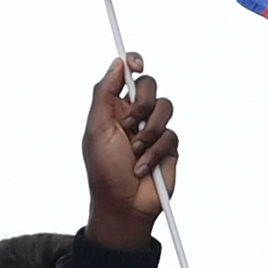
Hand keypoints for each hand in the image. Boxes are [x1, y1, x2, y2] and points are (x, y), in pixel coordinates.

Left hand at [77, 54, 174, 243]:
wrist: (124, 205)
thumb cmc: (104, 170)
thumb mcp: (96, 128)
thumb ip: (105, 93)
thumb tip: (118, 63)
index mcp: (113, 107)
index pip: (125, 74)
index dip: (132, 63)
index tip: (136, 64)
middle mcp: (135, 114)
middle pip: (149, 85)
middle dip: (140, 104)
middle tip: (129, 125)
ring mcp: (153, 130)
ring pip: (165, 107)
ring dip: (148, 132)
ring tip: (135, 152)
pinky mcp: (169, 146)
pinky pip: (170, 135)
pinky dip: (154, 153)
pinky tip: (143, 168)